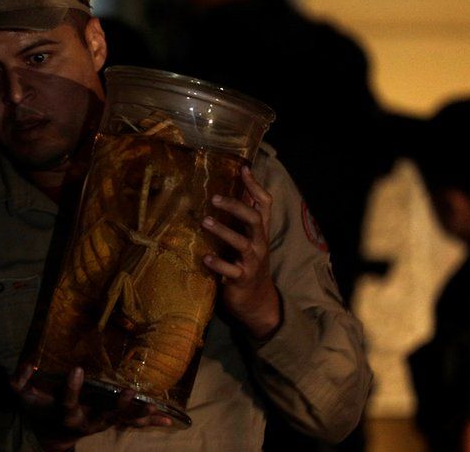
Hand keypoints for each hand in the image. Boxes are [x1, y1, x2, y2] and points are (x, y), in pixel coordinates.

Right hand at [11, 365, 171, 450]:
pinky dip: (149, 421)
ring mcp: (102, 423)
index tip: (75, 369)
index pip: (67, 402)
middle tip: (128, 392)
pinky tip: (169, 419)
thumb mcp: (24, 398)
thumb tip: (26, 364)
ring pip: (123, 420)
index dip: (71, 388)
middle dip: (117, 406)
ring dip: (139, 414)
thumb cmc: (39, 411)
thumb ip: (20, 382)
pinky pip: (133, 423)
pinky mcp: (112, 422)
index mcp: (67, 414)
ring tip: (156, 407)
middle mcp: (87, 421)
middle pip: (104, 416)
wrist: (52, 435)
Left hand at [202, 165, 281, 339]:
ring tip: (205, 222)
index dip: (255, 186)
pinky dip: (219, 264)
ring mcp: (252, 262)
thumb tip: (235, 188)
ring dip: (223, 231)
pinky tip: (205, 258)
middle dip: (235, 206)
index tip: (243, 169)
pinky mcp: (242, 279)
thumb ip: (243, 217)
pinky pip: (231, 271)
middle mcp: (259, 243)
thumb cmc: (248, 262)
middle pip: (253, 219)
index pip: (264, 203)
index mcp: (260, 231)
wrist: (257, 300)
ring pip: (242, 243)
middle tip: (214, 198)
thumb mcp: (249, 238)